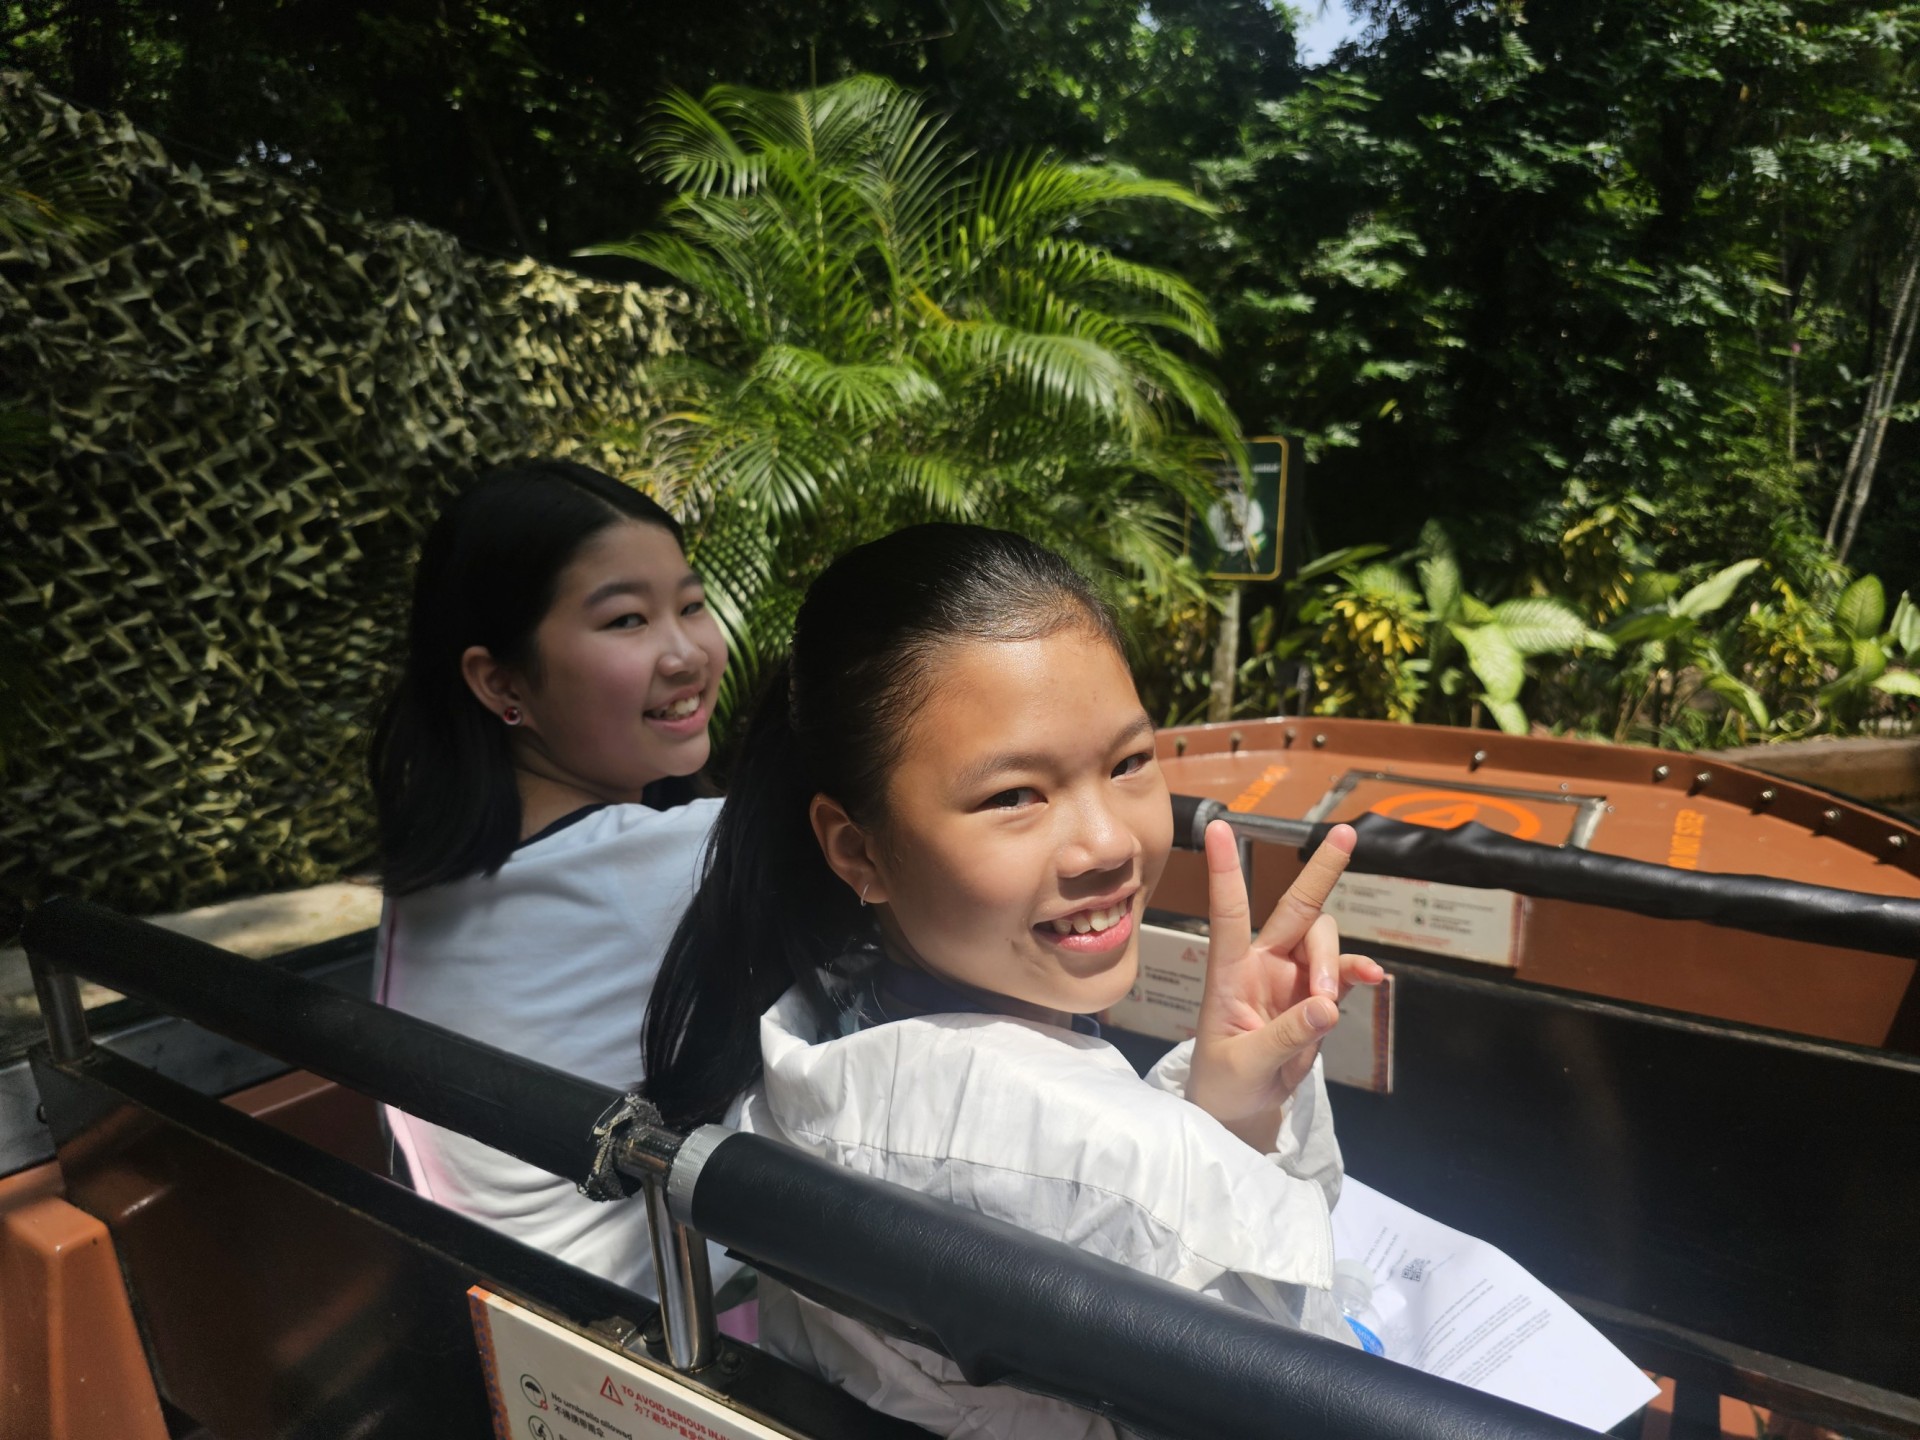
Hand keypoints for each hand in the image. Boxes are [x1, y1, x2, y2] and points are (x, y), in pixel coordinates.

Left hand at [1186, 820, 1383, 1149]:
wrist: (1239, 1108)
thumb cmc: (1225, 1080)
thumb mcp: (1244, 1065)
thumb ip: (1284, 1037)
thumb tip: (1325, 1009)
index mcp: (1229, 971)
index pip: (1228, 913)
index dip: (1225, 870)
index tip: (1219, 826)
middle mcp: (1262, 963)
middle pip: (1296, 907)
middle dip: (1322, 869)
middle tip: (1348, 834)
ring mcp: (1293, 977)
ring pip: (1324, 940)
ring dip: (1333, 961)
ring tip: (1326, 1002)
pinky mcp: (1317, 997)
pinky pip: (1345, 973)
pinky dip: (1358, 973)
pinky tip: (1374, 979)